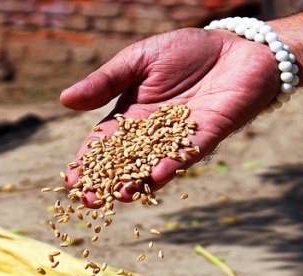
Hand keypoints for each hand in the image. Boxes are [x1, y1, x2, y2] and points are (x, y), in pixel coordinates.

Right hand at [59, 27, 279, 205]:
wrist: (238, 46)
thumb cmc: (186, 51)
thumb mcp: (138, 60)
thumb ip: (105, 81)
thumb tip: (64, 100)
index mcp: (131, 116)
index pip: (103, 145)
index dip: (87, 163)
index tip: (71, 181)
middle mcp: (153, 134)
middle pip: (125, 164)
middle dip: (107, 183)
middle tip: (90, 201)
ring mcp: (179, 139)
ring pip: (154, 167)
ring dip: (138, 182)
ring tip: (122, 195)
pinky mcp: (207, 136)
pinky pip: (186, 155)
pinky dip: (173, 165)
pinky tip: (158, 175)